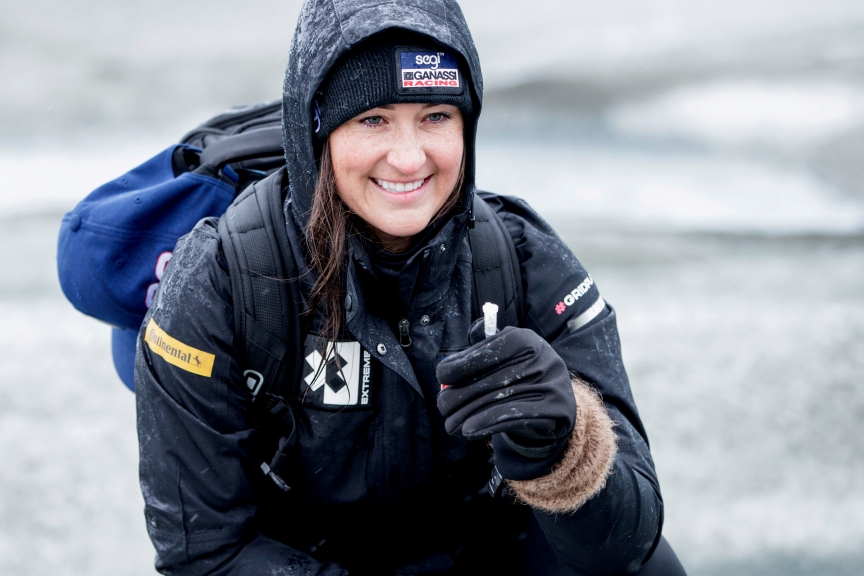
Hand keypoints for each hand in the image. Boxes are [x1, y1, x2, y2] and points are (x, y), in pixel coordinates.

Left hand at [435, 326, 575, 441]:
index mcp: (525, 339)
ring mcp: (551, 382)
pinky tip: (469, 429)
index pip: (486, 352)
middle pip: (489, 379)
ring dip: (468, 414)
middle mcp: (541, 357)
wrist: (556, 402)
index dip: (460, 365)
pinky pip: (514, 416)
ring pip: (498, 400)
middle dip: (460, 395)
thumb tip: (445, 370)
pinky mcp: (556, 408)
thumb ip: (476, 359)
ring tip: (450, 424)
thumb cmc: (519, 377)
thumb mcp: (503, 359)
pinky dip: (487, 423)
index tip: (441, 377)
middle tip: (443, 406)